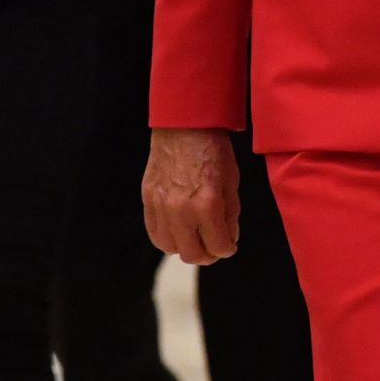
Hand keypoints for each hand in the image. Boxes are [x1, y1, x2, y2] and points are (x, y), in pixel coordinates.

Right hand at [143, 127, 240, 265]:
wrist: (184, 125)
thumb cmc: (213, 149)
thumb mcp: (231, 181)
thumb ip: (230, 214)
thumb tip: (229, 238)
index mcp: (207, 204)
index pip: (218, 246)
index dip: (228, 249)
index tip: (230, 246)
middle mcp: (181, 210)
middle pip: (192, 254)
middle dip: (208, 255)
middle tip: (215, 248)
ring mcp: (161, 206)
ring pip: (170, 247)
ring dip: (186, 248)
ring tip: (197, 240)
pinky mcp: (147, 199)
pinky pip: (154, 232)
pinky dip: (167, 238)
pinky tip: (178, 232)